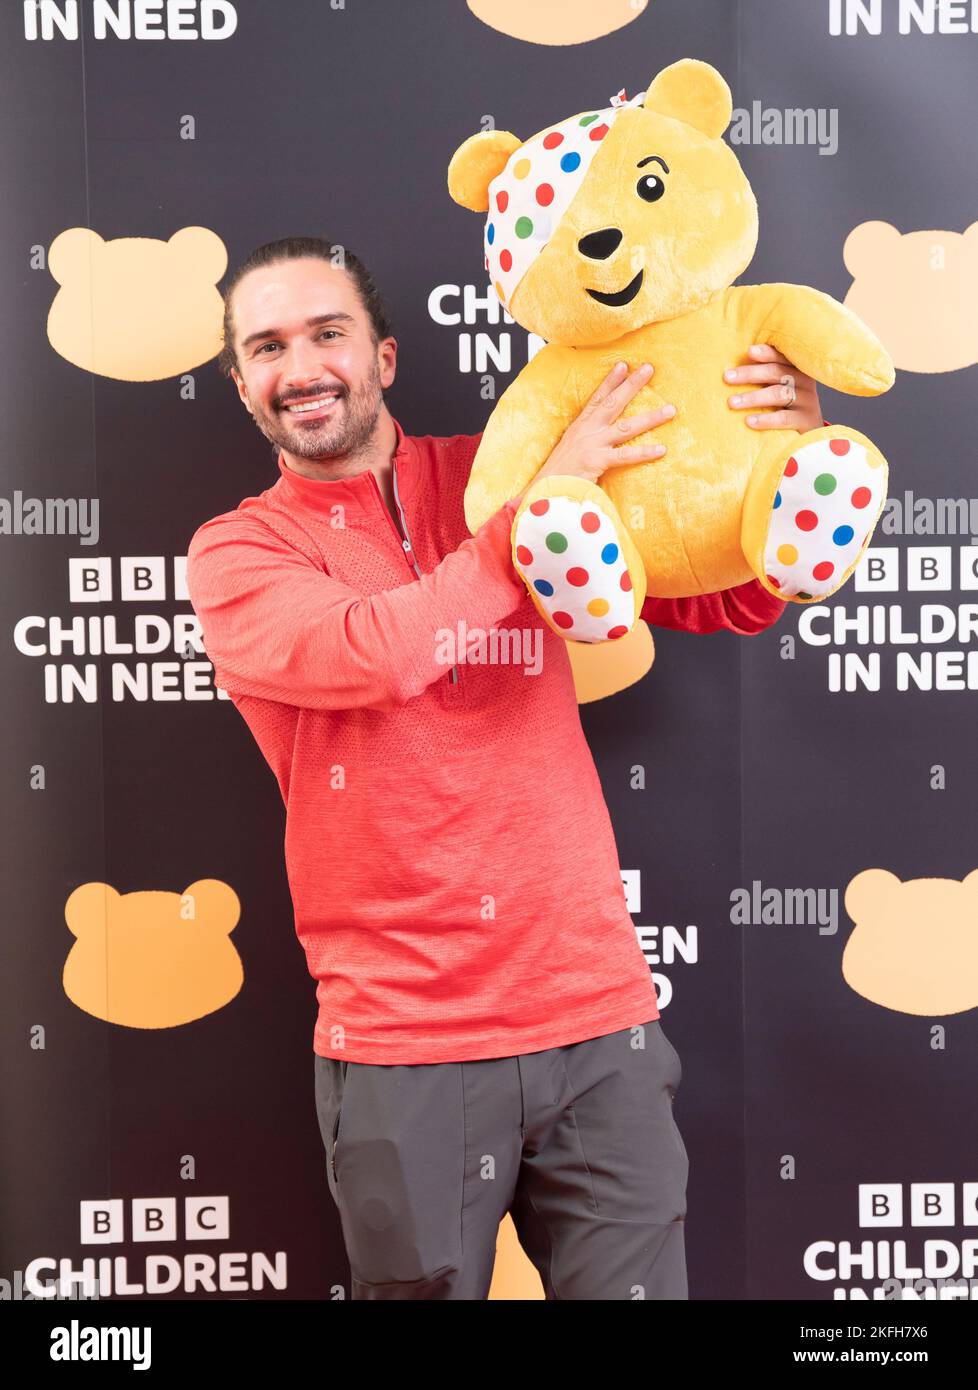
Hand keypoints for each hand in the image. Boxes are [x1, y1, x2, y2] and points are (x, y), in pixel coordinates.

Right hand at [515, 362, 675, 502]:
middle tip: (649, 369)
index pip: (597, 398)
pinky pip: (625, 456)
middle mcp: (586, 431)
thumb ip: (584, 441)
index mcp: (579, 427)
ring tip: (670, 410)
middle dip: (632, 385)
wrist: (544, 490)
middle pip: (613, 403)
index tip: (623, 365)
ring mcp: (592, 444)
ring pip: (626, 427)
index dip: (610, 381)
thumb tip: (598, 438)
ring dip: (650, 418)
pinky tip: (661, 449)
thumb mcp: (569, 450)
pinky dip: (644, 452)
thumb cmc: (558, 474)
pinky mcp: (596, 461)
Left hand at [724, 344, 822, 431]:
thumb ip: (763, 375)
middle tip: (727, 377)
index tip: (749, 351)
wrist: (810, 430)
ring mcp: (806, 400)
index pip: (781, 356)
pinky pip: (784, 418)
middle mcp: (803, 380)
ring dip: (753, 397)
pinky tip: (749, 421)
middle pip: (776, 372)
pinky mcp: (805, 420)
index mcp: (796, 367)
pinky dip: (766, 419)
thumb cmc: (786, 404)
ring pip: (778, 394)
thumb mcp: (779, 385)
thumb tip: (732, 369)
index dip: (766, 353)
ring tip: (732, 402)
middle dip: (750, 374)